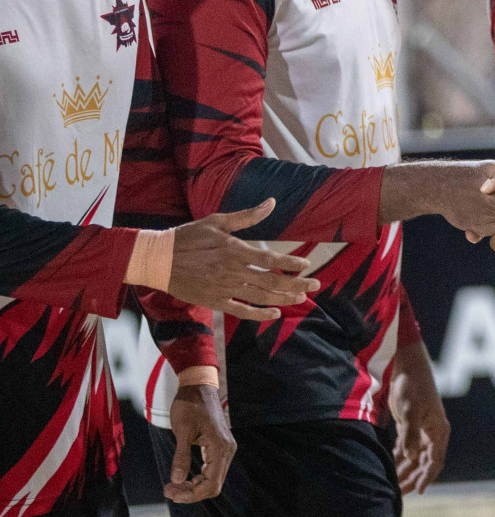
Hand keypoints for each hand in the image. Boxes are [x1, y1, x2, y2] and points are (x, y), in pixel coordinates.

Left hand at [163, 384, 235, 503]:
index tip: (170, 492)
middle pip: (214, 485)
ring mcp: (225, 449)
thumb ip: (180, 456)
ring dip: (193, 487)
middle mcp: (227, 450)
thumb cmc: (189, 406)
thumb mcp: (182, 430)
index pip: (211, 483)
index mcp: (221, 448)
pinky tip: (183, 477)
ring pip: (213, 479)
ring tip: (172, 485)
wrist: (198, 387)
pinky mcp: (219, 447)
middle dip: (191, 492)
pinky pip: (212, 470)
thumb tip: (176, 481)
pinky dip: (197, 478)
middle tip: (168, 490)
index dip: (191, 494)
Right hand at [169, 200, 320, 320]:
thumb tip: (272, 202)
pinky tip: (275, 313)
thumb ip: (246, 216)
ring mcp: (224, 288)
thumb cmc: (187, 237)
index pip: (271, 258)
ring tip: (301, 297)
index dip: (291, 263)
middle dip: (297, 284)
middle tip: (315, 284)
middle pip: (272, 281)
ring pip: (260, 297)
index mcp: (234, 250)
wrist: (157, 260)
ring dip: (284, 298)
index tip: (306, 264)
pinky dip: (260, 314)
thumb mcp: (217, 221)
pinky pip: (241, 310)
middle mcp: (232, 271)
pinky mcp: (214, 301)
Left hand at [390, 341, 450, 493]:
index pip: (435, 460)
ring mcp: (422, 428)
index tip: (418, 491)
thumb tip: (410, 458)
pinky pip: (407, 447)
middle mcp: (432, 432)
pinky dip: (400, 458)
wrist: (407, 365)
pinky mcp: (410, 423)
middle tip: (400, 493)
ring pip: (415, 456)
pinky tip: (391, 467)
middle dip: (414, 477)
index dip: (427, 477)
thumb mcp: (409, 411)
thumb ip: (410, 435)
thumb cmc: (412, 387)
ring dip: (406, 470)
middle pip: (424, 461)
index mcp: (438, 430)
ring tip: (394, 485)